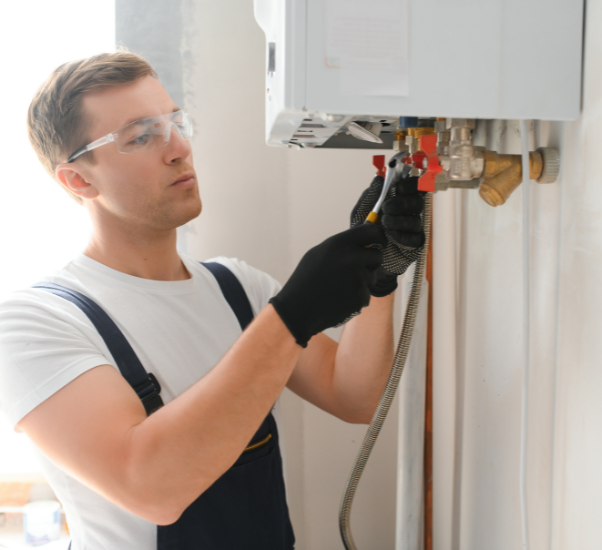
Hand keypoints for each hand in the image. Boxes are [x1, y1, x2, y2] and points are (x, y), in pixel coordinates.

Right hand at [269, 223, 386, 346]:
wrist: (298, 309)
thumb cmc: (306, 279)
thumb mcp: (318, 253)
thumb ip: (342, 245)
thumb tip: (362, 236)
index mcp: (339, 244)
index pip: (371, 231)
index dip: (378, 236)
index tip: (379, 241)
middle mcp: (351, 258)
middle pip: (377, 255)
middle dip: (371, 261)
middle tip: (357, 268)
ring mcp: (358, 278)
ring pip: (371, 277)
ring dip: (362, 281)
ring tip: (339, 287)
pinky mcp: (361, 297)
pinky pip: (365, 293)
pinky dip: (356, 297)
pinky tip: (339, 299)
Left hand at [350, 168, 424, 296]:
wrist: (363, 257)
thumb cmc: (364, 232)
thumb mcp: (361, 211)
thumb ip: (369, 195)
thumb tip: (378, 178)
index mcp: (398, 200)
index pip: (412, 187)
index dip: (409, 184)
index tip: (398, 187)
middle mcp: (408, 213)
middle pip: (418, 201)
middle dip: (402, 202)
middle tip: (387, 207)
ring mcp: (413, 228)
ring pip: (415, 219)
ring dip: (400, 219)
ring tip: (385, 223)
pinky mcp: (414, 244)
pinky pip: (414, 237)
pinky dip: (402, 235)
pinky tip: (391, 235)